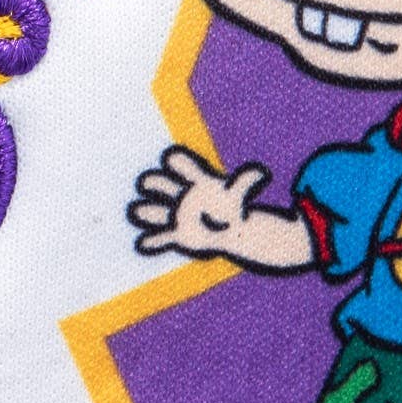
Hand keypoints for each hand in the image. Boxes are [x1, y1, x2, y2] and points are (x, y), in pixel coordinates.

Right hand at [127, 146, 270, 257]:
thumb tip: (263, 173)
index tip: (171, 160)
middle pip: (160, 185)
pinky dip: (152, 241)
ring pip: (155, 211)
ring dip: (147, 212)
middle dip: (154, 184)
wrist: (226, 228)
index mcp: (195, 182)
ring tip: (138, 211)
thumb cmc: (229, 205)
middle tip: (147, 183)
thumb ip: (245, 182)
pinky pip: (161, 238)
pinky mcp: (176, 235)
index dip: (176, 163)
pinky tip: (143, 243)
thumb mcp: (237, 194)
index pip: (182, 167)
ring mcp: (175, 216)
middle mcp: (180, 196)